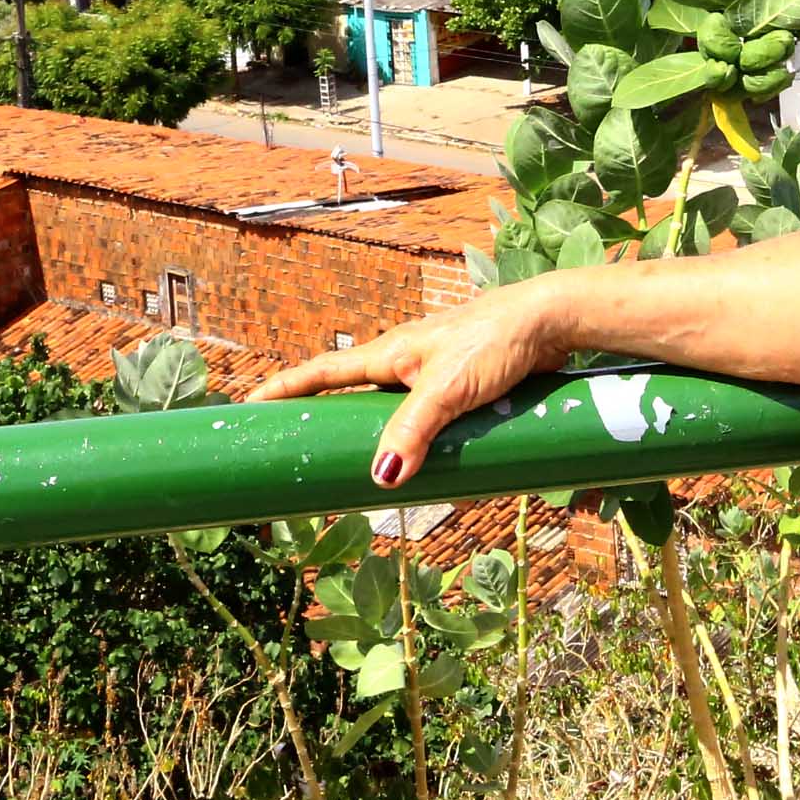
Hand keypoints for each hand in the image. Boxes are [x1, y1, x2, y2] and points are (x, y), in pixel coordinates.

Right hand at [247, 284, 572, 490]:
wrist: (550, 321)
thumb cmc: (496, 341)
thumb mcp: (449, 389)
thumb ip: (414, 430)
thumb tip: (379, 478)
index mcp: (390, 352)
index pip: (323, 371)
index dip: (286, 388)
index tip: (249, 404)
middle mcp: (406, 360)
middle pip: (352, 393)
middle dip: (325, 416)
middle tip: (297, 446)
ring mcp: (434, 371)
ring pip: (391, 407)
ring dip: (376, 433)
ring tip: (357, 465)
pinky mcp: (462, 383)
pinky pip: (427, 415)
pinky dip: (417, 436)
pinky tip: (424, 459)